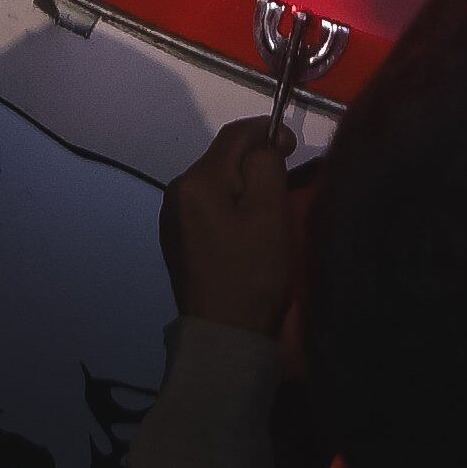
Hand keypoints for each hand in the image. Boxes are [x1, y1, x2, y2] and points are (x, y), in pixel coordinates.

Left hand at [159, 118, 298, 335]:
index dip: (267, 131)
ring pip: (216, 183)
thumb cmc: (252, 273)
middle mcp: (176, 193)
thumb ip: (266, 165)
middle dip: (255, 162)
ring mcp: (173, 219)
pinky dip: (230, 207)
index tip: (293, 146)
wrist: (225, 336)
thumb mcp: (270, 213)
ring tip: (269, 209)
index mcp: (196, 181)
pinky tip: (246, 229)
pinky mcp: (178, 241)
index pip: (234, 135)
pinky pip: (208, 207)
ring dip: (243, 186)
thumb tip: (262, 144)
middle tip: (287, 183)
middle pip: (223, 159)